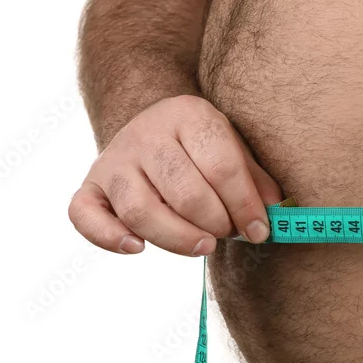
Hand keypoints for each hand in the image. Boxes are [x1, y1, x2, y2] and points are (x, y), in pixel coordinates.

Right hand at [69, 95, 282, 255]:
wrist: (151, 126)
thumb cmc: (202, 147)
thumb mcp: (234, 148)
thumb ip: (255, 180)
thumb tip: (276, 214)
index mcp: (189, 114)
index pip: (222, 167)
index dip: (245, 206)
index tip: (260, 231)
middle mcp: (146, 133)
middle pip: (185, 192)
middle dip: (215, 223)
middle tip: (228, 234)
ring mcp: (113, 159)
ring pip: (141, 211)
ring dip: (177, 238)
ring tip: (203, 246)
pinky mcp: (90, 186)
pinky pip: (85, 216)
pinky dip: (109, 238)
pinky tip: (138, 249)